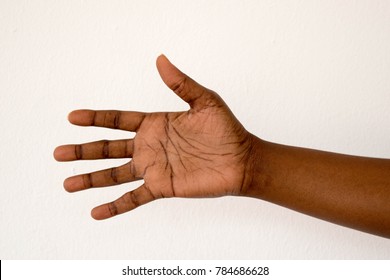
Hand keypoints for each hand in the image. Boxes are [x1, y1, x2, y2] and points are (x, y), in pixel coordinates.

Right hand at [54, 55, 255, 219]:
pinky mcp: (162, 187)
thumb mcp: (204, 101)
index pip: (118, 120)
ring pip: (115, 174)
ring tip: (68, 183)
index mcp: (155, 124)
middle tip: (58, 153)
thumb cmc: (226, 130)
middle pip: (108, 148)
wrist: (241, 160)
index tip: (72, 117)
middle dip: (83, 150)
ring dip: (91, 179)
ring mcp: (154, 168)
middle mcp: (149, 146)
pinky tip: (96, 212)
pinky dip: (115, 206)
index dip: (95, 118)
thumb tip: (161, 60)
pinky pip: (134, 198)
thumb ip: (181, 84)